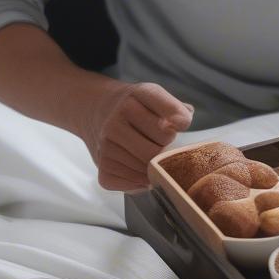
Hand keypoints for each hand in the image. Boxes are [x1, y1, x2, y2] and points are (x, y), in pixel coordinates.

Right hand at [78, 80, 193, 190]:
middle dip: (167, 150)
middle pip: (158, 150)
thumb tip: (181, 122)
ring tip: (149, 156)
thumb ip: (176, 109)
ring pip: (146, 169)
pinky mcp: (101, 165)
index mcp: (138, 95)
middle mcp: (117, 118)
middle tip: (162, 144)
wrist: (97, 110)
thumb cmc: (136, 108)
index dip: (182, 123)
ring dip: (154, 168)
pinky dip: (140, 182)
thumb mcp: (155, 97)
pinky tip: (138, 169)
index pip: (172, 115)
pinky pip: (131, 183)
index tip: (178, 125)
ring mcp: (106, 143)